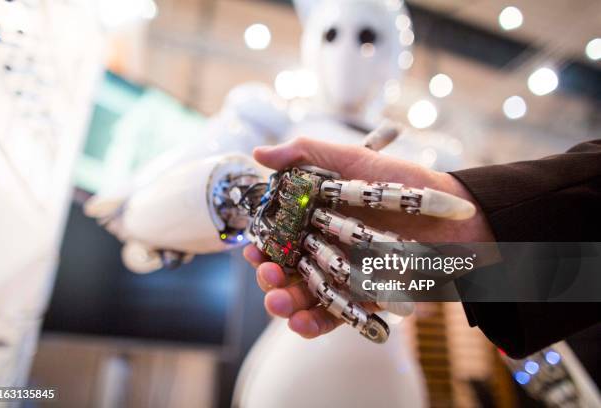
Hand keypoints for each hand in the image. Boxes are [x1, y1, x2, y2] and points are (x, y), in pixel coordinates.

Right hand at [244, 137, 494, 338]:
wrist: (456, 217)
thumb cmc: (405, 182)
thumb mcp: (354, 160)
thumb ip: (306, 154)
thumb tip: (257, 154)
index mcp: (318, 218)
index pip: (280, 237)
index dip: (263, 244)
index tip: (253, 248)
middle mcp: (327, 247)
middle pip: (288, 269)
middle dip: (271, 277)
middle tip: (268, 275)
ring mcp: (345, 274)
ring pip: (305, 295)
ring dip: (286, 303)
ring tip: (280, 304)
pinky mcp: (364, 299)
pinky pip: (336, 315)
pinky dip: (317, 323)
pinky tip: (301, 324)